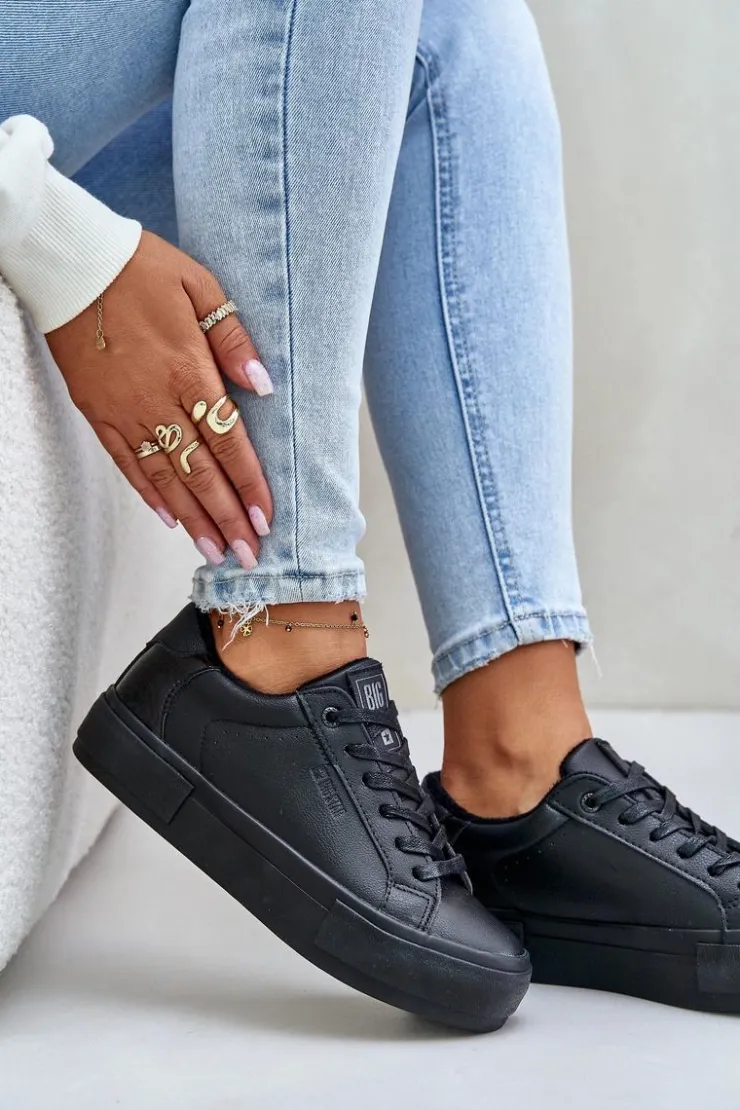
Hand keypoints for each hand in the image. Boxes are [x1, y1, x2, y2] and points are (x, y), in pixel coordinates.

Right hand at [46, 230, 273, 568]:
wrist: (70, 262)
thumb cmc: (141, 269)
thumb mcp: (200, 287)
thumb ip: (233, 340)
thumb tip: (263, 387)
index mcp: (189, 370)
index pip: (228, 442)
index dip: (249, 485)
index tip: (267, 519)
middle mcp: (157, 400)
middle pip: (200, 472)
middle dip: (227, 518)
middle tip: (248, 556)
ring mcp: (124, 411)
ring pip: (164, 477)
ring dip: (192, 519)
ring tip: (214, 551)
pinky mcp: (97, 413)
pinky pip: (126, 462)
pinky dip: (148, 494)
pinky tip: (168, 519)